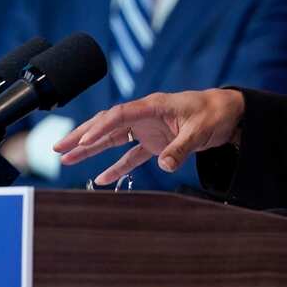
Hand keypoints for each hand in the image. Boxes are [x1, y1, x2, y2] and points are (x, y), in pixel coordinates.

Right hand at [53, 88, 245, 185]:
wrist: (228, 113)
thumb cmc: (213, 113)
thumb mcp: (199, 130)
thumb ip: (181, 148)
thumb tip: (164, 166)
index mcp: (152, 106)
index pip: (119, 116)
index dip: (100, 128)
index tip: (83, 141)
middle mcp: (145, 116)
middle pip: (106, 124)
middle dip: (82, 135)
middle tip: (58, 147)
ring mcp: (148, 130)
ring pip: (112, 139)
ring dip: (90, 150)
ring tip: (66, 160)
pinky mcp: (154, 143)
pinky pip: (130, 155)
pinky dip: (115, 167)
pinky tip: (101, 179)